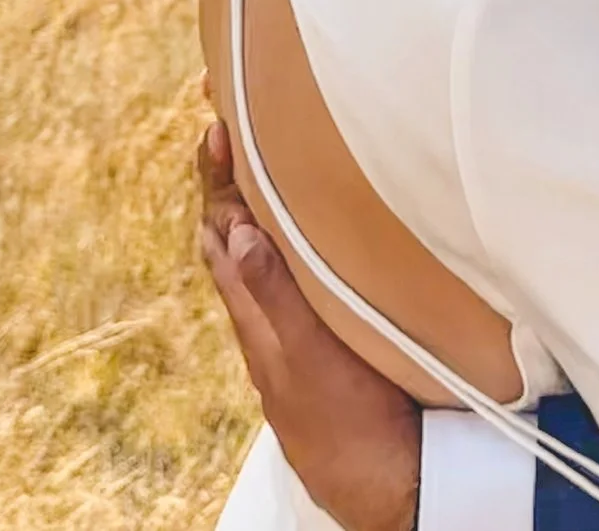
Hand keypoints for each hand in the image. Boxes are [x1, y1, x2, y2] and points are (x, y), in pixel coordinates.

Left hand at [197, 120, 422, 530]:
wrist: (383, 480)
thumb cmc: (344, 422)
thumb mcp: (305, 357)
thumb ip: (274, 297)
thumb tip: (236, 231)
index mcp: (254, 309)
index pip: (222, 228)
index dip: (215, 177)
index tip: (215, 125)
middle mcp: (267, 310)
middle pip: (233, 231)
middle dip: (229, 177)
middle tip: (233, 120)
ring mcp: (294, 321)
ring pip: (263, 250)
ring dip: (259, 202)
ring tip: (265, 154)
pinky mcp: (323, 330)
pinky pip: (294, 270)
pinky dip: (292, 234)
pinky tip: (314, 223)